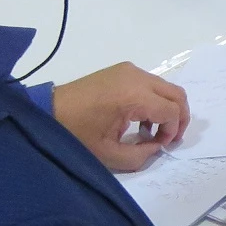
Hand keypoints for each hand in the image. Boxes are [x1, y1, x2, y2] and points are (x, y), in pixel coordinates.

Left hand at [51, 62, 189, 172]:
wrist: (47, 111)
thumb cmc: (76, 134)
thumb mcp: (109, 154)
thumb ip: (141, 155)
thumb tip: (156, 146)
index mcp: (134, 95)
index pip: (172, 111)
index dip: (172, 131)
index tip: (159, 146)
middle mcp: (136, 77)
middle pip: (176, 94)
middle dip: (178, 118)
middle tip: (167, 138)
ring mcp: (129, 70)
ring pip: (165, 88)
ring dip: (166, 109)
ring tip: (151, 130)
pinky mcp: (122, 70)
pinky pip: (151, 83)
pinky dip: (154, 100)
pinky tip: (139, 118)